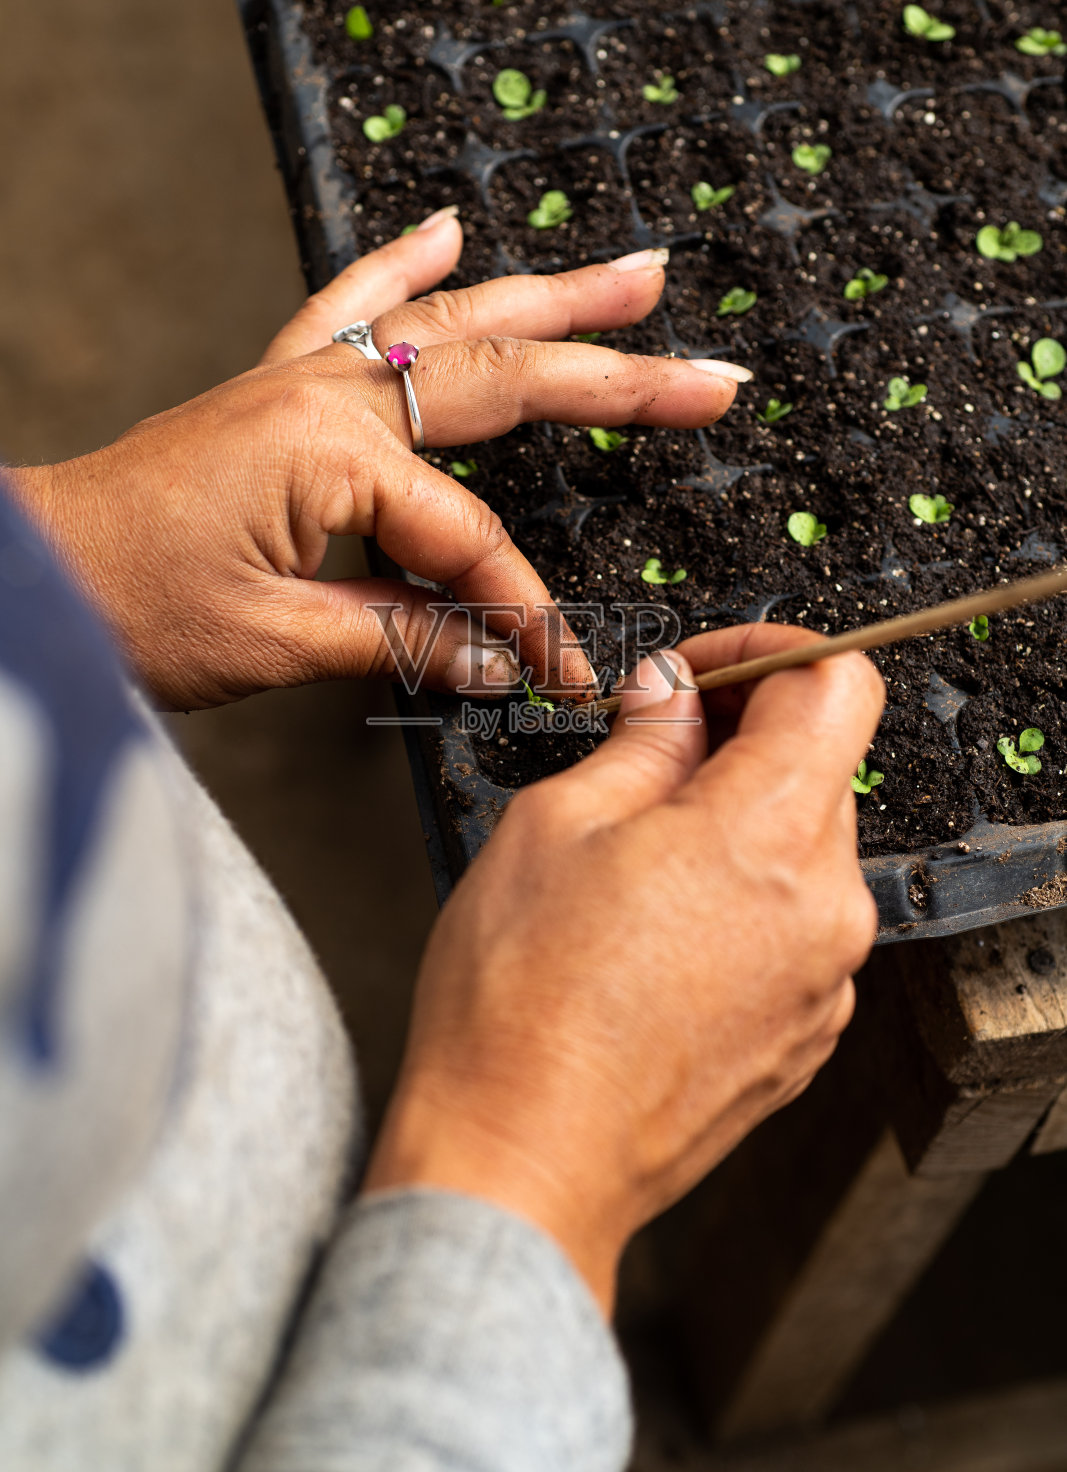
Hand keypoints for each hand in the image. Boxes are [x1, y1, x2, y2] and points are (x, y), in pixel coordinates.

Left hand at [4, 212, 743, 708]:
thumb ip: (402, 639)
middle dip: (618, 381)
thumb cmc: (129, 605)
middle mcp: (328, 396)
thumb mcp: (275, 642)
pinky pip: (350, 304)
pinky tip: (449, 226)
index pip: (470, 538)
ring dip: (550, 294)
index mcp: (331, 456)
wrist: (34, 573)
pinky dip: (402, 263)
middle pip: (501, 379)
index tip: (564, 669)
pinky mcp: (277, 386)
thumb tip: (502, 659)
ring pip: (450, 321)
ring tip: (641, 272)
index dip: (525, 610)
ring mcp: (303, 379)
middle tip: (712, 377)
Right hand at [364, 625, 884, 1313]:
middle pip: (820, 765)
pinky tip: (655, 928)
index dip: (765, 654)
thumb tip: (670, 696)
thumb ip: (640, 742)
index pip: (837, 684)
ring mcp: (823, 978)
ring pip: (804, 848)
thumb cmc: (520, 1004)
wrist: (523, 1158)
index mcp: (769, 834)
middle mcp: (824, 906)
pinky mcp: (805, 1030)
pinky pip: (794, 924)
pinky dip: (742, 898)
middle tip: (644, 756)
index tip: (701, 675)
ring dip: (737, 822)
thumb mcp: (556, 824)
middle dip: (739, 738)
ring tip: (635, 856)